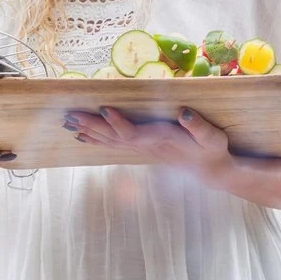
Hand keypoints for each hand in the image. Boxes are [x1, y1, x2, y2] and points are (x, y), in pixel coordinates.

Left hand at [66, 106, 229, 170]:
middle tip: (70, 115)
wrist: (210, 170)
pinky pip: (112, 143)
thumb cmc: (212, 151)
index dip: (118, 123)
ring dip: (88, 130)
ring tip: (67, 121)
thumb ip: (198, 126)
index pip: (133, 133)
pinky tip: (80, 135)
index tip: (104, 109)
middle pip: (113, 137)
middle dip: (91, 125)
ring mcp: (141, 148)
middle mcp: (145, 145)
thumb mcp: (212, 138)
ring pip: (109, 140)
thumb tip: (184, 113)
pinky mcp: (140, 147)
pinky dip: (95, 138)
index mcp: (160, 140)